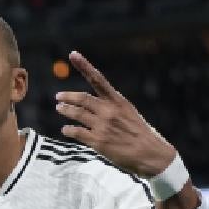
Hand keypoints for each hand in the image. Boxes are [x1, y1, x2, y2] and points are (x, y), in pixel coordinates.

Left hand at [54, 51, 175, 177]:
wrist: (150, 154)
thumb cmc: (140, 134)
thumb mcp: (129, 113)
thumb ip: (112, 107)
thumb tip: (95, 104)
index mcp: (118, 101)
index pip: (98, 79)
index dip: (84, 65)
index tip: (73, 54)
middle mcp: (109, 111)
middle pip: (82, 98)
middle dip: (67, 97)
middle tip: (58, 97)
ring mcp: (103, 126)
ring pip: (77, 114)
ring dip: (65, 111)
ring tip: (59, 109)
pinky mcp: (98, 141)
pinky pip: (76, 132)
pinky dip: (68, 130)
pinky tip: (65, 130)